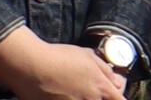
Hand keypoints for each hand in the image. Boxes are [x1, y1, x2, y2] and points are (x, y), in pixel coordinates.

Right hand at [0, 26, 126, 99]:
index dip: (119, 99)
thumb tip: (117, 83)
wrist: (32, 66)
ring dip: (85, 99)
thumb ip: (105, 70)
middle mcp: (89, 99)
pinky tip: (63, 95)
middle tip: (92, 92)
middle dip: (101, 98)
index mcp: (99, 86)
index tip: (116, 97)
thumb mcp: (88, 56)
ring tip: (74, 92)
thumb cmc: (60, 57)